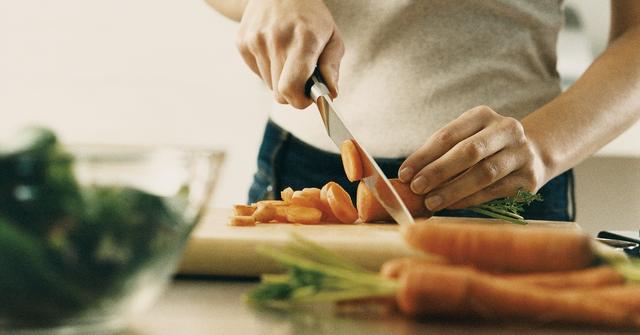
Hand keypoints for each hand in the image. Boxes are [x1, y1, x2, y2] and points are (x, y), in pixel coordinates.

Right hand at [236, 0, 343, 108]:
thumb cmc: (311, 17)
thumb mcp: (332, 37)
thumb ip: (332, 67)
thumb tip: (330, 93)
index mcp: (303, 40)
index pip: (290, 88)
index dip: (299, 101)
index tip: (306, 98)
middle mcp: (276, 40)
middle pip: (279, 92)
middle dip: (292, 92)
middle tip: (302, 79)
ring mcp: (256, 40)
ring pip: (268, 85)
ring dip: (280, 79)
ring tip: (288, 58)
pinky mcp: (242, 42)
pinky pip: (257, 72)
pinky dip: (268, 69)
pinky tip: (274, 51)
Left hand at [398, 106, 548, 210]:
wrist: (533, 154)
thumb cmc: (485, 148)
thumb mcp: (466, 139)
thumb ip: (440, 153)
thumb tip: (408, 177)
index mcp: (483, 115)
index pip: (448, 135)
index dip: (423, 156)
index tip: (404, 174)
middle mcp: (506, 130)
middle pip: (469, 151)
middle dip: (438, 171)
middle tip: (416, 188)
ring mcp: (521, 154)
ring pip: (483, 173)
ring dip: (453, 190)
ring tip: (431, 201)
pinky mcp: (529, 178)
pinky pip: (493, 191)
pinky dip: (469, 200)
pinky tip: (451, 206)